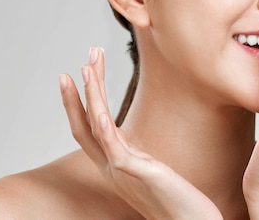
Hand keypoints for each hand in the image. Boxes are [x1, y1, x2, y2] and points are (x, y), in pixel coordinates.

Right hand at [59, 47, 222, 219]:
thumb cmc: (178, 202)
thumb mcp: (148, 170)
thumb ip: (133, 153)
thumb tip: (123, 133)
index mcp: (114, 164)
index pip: (88, 126)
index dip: (80, 99)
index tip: (81, 69)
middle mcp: (112, 168)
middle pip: (85, 123)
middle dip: (82, 88)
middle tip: (88, 56)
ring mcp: (123, 173)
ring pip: (96, 129)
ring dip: (91, 95)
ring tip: (87, 67)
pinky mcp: (141, 177)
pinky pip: (117, 152)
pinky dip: (105, 131)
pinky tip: (100, 112)